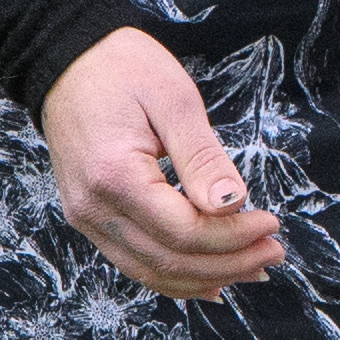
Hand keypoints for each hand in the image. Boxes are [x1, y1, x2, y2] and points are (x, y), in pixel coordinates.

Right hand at [40, 27, 286, 298]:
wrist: (66, 60)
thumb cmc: (121, 68)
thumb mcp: (174, 100)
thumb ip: (202, 158)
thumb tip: (232, 205)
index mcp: (115, 176)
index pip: (184, 232)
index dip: (234, 237)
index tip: (271, 223)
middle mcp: (94, 208)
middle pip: (171, 261)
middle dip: (230, 263)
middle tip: (273, 252)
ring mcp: (87, 218)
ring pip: (152, 273)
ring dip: (208, 277)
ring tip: (254, 269)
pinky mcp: (90, 219)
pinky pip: (135, 263)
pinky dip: (176, 277)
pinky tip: (212, 278)